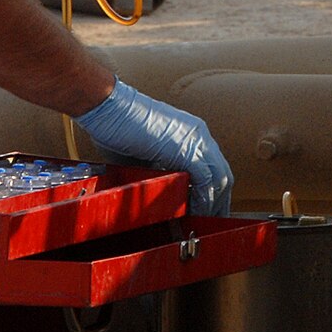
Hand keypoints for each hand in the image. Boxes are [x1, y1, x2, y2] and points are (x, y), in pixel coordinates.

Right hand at [72, 80, 232, 215]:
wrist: (109, 108)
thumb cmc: (117, 128)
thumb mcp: (146, 154)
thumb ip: (161, 169)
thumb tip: (165, 194)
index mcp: (192, 133)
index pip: (214, 167)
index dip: (213, 192)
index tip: (208, 210)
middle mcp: (199, 135)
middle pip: (223, 175)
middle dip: (219, 202)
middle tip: (213, 222)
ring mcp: (195, 140)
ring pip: (219, 178)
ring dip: (213, 204)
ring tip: (204, 223)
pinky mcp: (186, 148)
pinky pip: (206, 180)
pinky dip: (203, 200)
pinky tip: (196, 214)